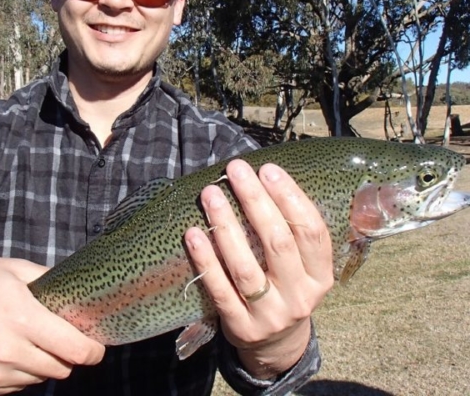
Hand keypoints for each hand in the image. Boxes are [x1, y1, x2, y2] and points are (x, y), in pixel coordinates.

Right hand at [0, 257, 104, 394]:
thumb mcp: (12, 269)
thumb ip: (49, 280)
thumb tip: (79, 291)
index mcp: (21, 317)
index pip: (75, 350)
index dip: (92, 349)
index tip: (96, 344)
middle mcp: (7, 350)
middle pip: (61, 368)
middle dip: (68, 355)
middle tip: (58, 337)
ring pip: (39, 379)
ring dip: (42, 364)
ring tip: (27, 340)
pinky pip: (15, 388)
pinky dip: (19, 373)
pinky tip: (5, 351)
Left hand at [184, 160, 332, 378]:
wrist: (276, 344)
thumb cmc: (285, 288)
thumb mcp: (302, 267)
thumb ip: (291, 232)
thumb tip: (262, 179)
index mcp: (320, 275)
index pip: (311, 231)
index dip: (290, 198)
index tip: (268, 170)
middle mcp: (300, 296)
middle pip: (277, 243)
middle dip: (255, 201)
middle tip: (236, 171)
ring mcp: (271, 315)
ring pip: (246, 266)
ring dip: (226, 226)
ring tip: (211, 194)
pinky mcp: (242, 327)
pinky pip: (220, 290)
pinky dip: (206, 260)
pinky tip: (193, 234)